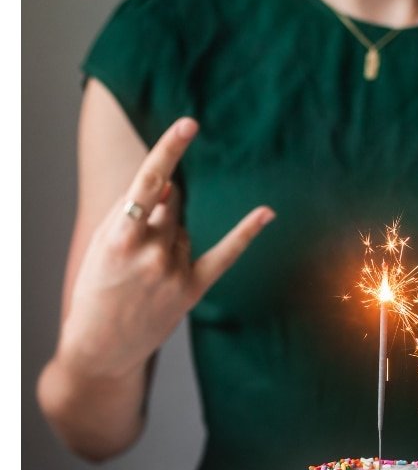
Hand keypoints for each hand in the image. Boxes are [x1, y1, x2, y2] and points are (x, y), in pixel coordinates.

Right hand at [57, 116, 273, 380]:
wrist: (101, 346)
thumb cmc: (97, 288)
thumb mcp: (105, 244)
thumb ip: (136, 211)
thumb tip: (173, 185)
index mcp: (119, 237)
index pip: (149, 184)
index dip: (170, 150)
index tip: (190, 124)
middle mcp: (152, 252)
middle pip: (170, 205)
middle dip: (158, 211)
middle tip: (137, 245)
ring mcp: (174, 271)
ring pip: (184, 229)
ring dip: (169, 238)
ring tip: (146, 271)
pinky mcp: (194, 288)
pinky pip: (225, 254)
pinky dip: (245, 231)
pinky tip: (267, 212)